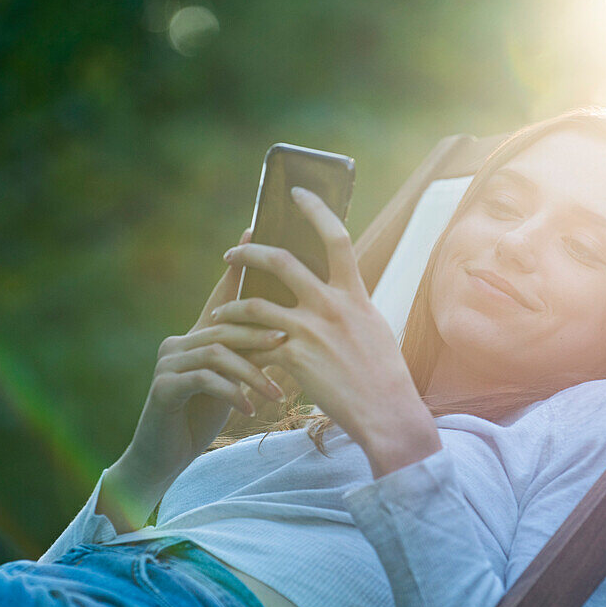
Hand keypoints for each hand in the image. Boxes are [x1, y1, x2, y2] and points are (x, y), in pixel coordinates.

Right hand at [105, 229, 287, 530]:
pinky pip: (204, 380)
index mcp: (197, 335)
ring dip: (251, 372)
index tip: (254, 228)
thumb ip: (248, 356)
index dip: (237, 265)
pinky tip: (249, 410)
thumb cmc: (202, 418)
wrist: (164, 457)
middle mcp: (178, 340)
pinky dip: (231, 392)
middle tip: (289, 340)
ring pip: (218, 352)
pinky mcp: (163, 387)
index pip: (221, 295)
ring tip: (275, 393)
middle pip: (226, 324)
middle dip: (260, 333)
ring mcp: (167, 362)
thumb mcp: (232, 382)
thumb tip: (285, 331)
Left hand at [211, 187, 439, 476]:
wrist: (387, 413)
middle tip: (231, 254)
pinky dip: (240, 351)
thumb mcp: (372, 327)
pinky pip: (254, 347)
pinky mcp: (293, 358)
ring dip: (230, 308)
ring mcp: (310, 330)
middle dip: (249, 253)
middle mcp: (330, 305)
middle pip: (280, 261)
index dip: (316, 209)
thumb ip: (349, 304)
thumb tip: (334, 289)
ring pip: (254, 305)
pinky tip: (231, 356)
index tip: (297, 193)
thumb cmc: (383, 375)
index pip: (336, 237)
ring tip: (219, 313)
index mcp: (353, 293)